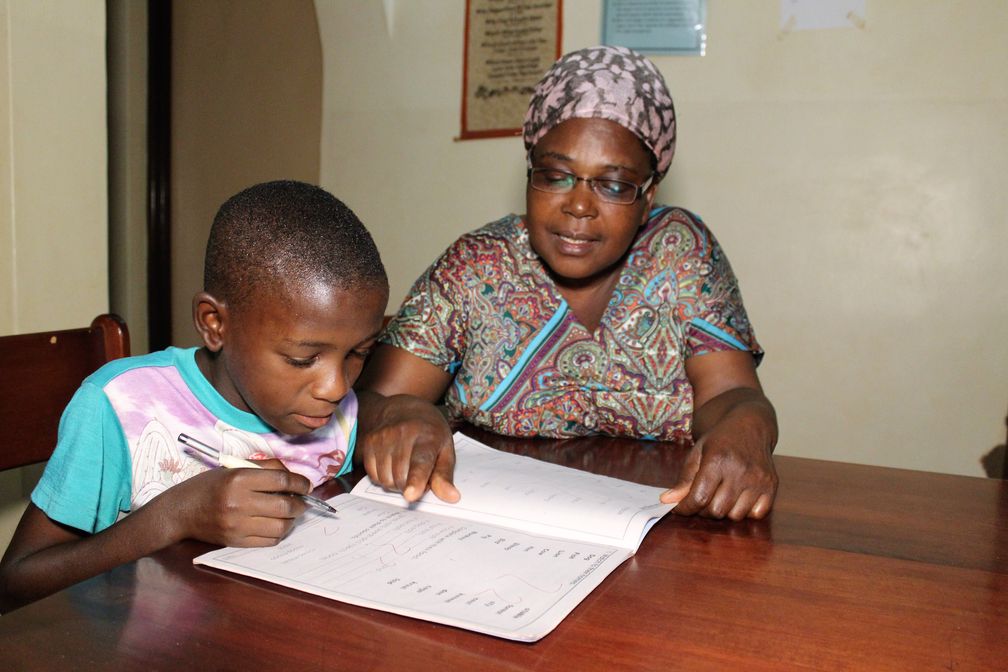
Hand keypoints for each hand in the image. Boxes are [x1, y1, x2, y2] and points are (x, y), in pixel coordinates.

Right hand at [168, 466, 309, 546]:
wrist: (180, 511)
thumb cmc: (209, 486)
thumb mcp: (234, 468)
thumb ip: (265, 468)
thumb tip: (294, 477)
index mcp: (239, 478)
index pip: (282, 480)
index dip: (300, 483)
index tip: (306, 486)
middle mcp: (239, 502)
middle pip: (285, 505)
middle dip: (301, 504)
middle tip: (303, 501)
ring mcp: (237, 525)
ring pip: (281, 526)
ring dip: (292, 520)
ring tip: (289, 513)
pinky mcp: (236, 541)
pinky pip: (270, 540)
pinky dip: (279, 533)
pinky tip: (275, 524)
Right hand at [357, 391, 459, 503]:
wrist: (404, 408)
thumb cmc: (429, 432)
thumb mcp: (445, 450)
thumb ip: (445, 476)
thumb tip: (452, 498)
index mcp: (427, 436)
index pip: (420, 463)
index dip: (416, 481)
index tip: (411, 495)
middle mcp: (402, 434)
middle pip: (401, 478)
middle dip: (410, 485)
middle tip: (418, 474)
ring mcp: (383, 437)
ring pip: (385, 479)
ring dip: (396, 483)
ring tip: (405, 467)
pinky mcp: (369, 442)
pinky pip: (373, 475)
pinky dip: (383, 477)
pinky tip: (391, 465)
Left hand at [660, 411, 777, 519]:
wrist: (750, 426)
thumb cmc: (720, 440)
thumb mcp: (697, 453)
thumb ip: (684, 479)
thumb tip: (667, 501)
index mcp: (717, 460)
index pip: (699, 498)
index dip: (686, 508)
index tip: (681, 508)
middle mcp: (740, 470)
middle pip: (716, 510)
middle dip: (703, 510)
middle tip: (701, 499)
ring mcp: (758, 479)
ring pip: (735, 516)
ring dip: (724, 511)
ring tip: (720, 495)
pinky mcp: (772, 486)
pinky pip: (756, 514)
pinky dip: (744, 511)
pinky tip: (739, 497)